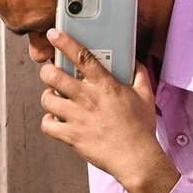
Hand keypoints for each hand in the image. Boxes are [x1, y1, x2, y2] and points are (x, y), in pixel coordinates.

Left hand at [40, 32, 176, 192]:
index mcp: (105, 85)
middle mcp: (88, 98)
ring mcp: (77, 118)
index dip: (64, 42)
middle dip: (47, 71)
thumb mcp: (146, 96)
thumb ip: (139, 75)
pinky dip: (49, 121)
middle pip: (53, 76)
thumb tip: (136, 62)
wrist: (136, 158)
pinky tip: (56, 119)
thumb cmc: (141, 129)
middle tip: (50, 73)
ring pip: (47, 99)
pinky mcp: (71, 136)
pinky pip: (47, 125)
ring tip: (55, 98)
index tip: (54, 34)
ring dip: (48, 96)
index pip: (81, 56)